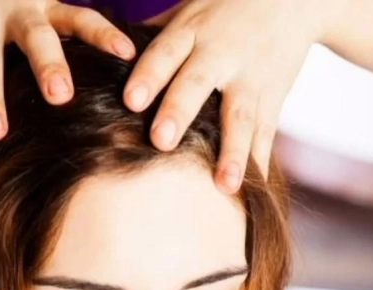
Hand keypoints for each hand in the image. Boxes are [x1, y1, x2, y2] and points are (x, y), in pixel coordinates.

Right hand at [0, 0, 135, 141]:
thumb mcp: (36, 5)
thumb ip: (62, 31)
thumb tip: (116, 65)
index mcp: (43, 7)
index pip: (79, 18)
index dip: (102, 34)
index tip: (126, 53)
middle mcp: (14, 12)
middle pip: (35, 38)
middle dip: (47, 66)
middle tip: (60, 96)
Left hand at [124, 0, 343, 192]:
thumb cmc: (222, 8)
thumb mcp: (188, 11)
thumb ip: (150, 37)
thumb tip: (98, 55)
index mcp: (191, 32)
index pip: (164, 53)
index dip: (148, 76)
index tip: (130, 101)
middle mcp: (220, 54)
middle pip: (197, 84)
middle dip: (179, 112)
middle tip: (160, 141)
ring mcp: (250, 77)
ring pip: (240, 115)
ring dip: (233, 151)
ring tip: (224, 185)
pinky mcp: (274, 96)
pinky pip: (267, 131)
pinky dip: (260, 160)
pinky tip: (252, 188)